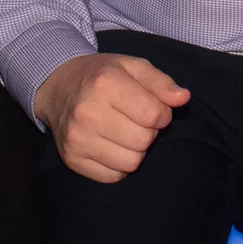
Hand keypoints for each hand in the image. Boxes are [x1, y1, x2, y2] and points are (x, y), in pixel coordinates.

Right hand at [34, 53, 189, 183]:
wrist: (59, 86)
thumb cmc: (103, 75)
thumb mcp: (132, 66)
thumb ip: (161, 82)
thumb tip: (183, 98)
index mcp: (106, 83)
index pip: (154, 115)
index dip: (162, 113)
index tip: (153, 107)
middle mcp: (88, 112)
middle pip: (144, 141)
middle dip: (148, 131)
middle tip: (134, 119)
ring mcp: (77, 139)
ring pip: (131, 163)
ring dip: (135, 150)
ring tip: (123, 131)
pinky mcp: (72, 159)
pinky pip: (113, 177)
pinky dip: (118, 164)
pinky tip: (110, 144)